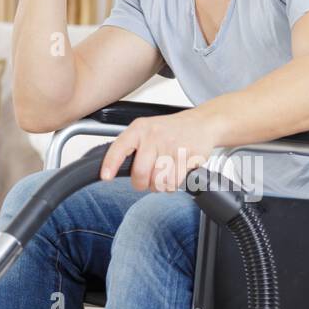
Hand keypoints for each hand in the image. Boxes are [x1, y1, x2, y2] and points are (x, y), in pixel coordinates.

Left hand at [100, 109, 221, 192]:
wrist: (202, 123)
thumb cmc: (171, 130)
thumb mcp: (147, 129)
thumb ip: (132, 147)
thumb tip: (114, 169)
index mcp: (140, 128)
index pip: (120, 147)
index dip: (110, 164)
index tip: (106, 177)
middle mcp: (154, 136)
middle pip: (140, 173)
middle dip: (141, 184)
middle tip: (145, 181)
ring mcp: (172, 146)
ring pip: (157, 181)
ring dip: (158, 186)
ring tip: (162, 175)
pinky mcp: (187, 157)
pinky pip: (173, 183)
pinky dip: (171, 185)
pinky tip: (174, 175)